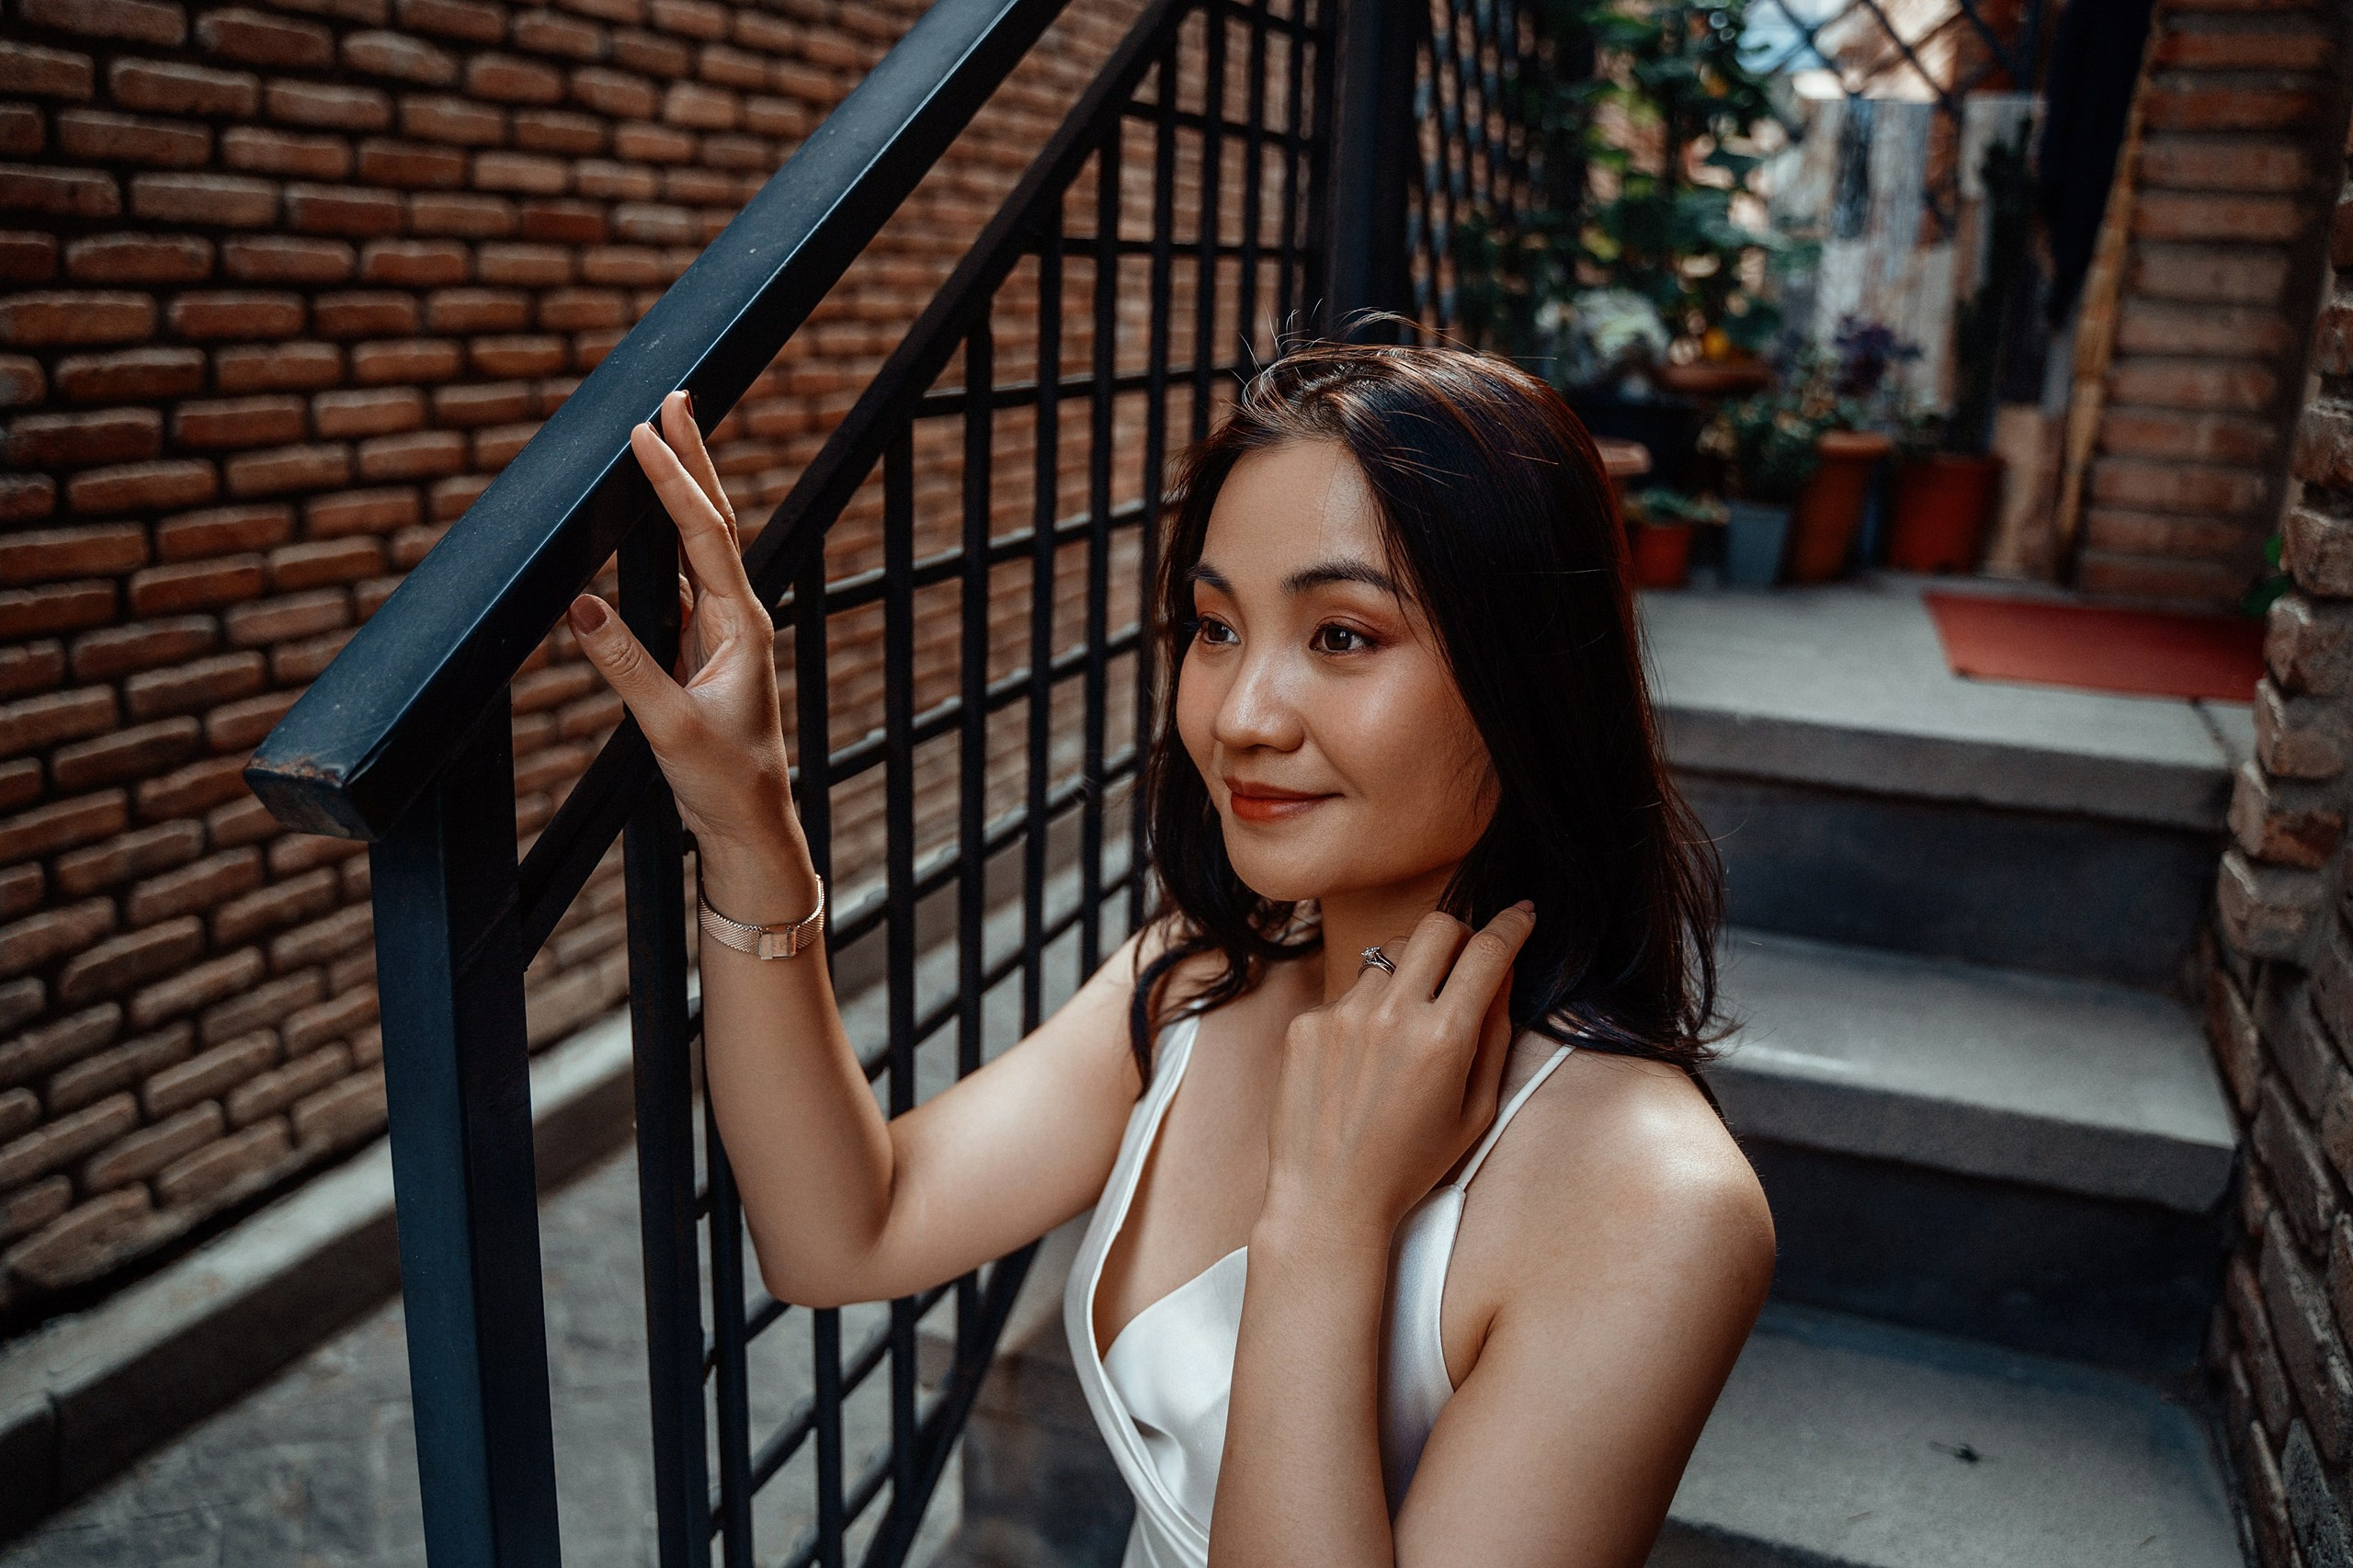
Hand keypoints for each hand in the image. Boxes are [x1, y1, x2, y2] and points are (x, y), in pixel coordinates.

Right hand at [566, 392, 806, 905]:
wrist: (749, 822)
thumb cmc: (721, 780)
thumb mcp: (667, 726)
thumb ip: (624, 667)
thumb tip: (578, 604)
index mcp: (740, 626)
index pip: (705, 536)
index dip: (675, 481)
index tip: (646, 430)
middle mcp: (737, 617)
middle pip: (715, 521)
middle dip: (693, 457)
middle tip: (675, 395)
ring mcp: (722, 629)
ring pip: (700, 544)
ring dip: (683, 489)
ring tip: (662, 436)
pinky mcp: (702, 647)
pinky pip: (682, 576)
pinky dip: (666, 536)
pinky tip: (650, 516)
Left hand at [1259, 904, 1537, 1252]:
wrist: (1328, 1199)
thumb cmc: (1409, 1165)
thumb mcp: (1475, 1111)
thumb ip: (1494, 1036)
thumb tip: (1501, 976)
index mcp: (1444, 1038)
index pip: (1487, 951)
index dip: (1512, 926)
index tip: (1521, 915)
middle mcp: (1392, 1014)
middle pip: (1436, 927)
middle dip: (1459, 934)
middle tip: (1462, 960)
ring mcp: (1342, 1015)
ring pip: (1388, 956)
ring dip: (1407, 975)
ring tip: (1403, 1031)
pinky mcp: (1306, 1024)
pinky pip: (1347, 993)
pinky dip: (1364, 1013)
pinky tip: (1360, 1063)